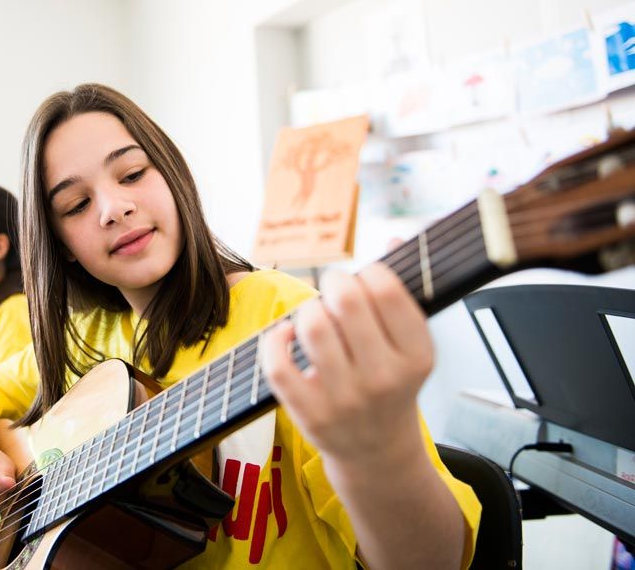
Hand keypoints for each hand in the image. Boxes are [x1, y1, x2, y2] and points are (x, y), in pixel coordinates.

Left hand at [259, 263, 432, 470]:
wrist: (377, 451)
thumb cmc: (390, 385)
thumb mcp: (409, 346)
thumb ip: (399, 295)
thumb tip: (391, 240)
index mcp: (416, 357)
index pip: (387, 291)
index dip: (368, 271)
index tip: (364, 277)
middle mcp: (384, 379)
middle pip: (346, 302)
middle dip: (334, 282)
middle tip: (334, 287)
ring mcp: (345, 399)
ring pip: (312, 328)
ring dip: (308, 309)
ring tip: (315, 314)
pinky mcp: (309, 413)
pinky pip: (278, 364)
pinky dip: (275, 339)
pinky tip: (287, 334)